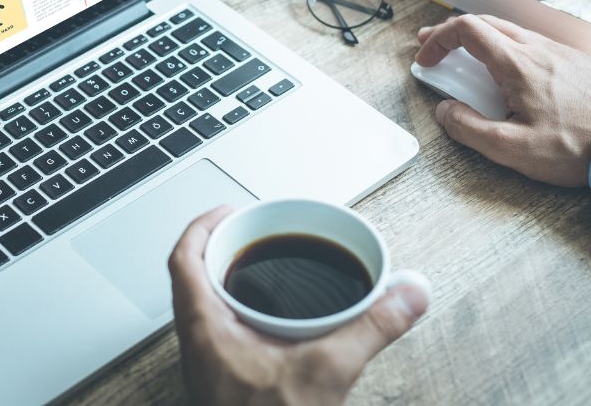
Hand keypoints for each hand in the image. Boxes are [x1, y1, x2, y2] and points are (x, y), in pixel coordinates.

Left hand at [169, 207, 429, 405]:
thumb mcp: (328, 371)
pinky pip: (221, 330)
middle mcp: (198, 344)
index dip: (202, 225)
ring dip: (230, 280)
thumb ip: (372, 328)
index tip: (228, 210)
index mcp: (206, 329)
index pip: (183, 259)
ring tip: (263, 267)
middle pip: (192, 276)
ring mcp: (208, 363)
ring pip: (205, 305)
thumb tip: (407, 293)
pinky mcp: (223, 379)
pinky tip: (274, 320)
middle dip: (222, 247)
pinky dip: (242, 311)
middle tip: (252, 233)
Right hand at [416, 14, 590, 186]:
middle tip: (433, 48)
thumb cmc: (575, 148)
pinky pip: (532, 44)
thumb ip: (468, 128)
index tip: (426, 58)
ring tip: (465, 59)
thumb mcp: (510, 148)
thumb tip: (446, 111)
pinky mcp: (574, 62)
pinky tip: (506, 71)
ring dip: (480, 40)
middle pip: (485, 23)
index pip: (467, 30)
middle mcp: (537, 49)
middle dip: (452, 34)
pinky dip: (506, 48)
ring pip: (510, 31)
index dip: (438, 39)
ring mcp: (558, 53)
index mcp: (516, 64)